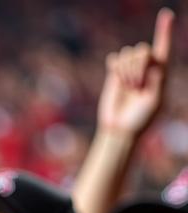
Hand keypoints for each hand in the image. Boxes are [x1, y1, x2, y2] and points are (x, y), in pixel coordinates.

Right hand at [97, 8, 174, 137]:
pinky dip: (116, 67)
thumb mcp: (155, 100)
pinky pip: (115, 59)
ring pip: (128, 53)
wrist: (120, 129)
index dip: (165, 30)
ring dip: (127, 71)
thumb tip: (151, 59)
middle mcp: (146, 68)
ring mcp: (130, 70)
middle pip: (142, 50)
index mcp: (161, 72)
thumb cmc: (140, 119)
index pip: (163, 47)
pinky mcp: (114, 74)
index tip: (166, 14)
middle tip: (136, 86)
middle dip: (138, 67)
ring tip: (128, 87)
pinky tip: (117, 79)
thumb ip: (157, 79)